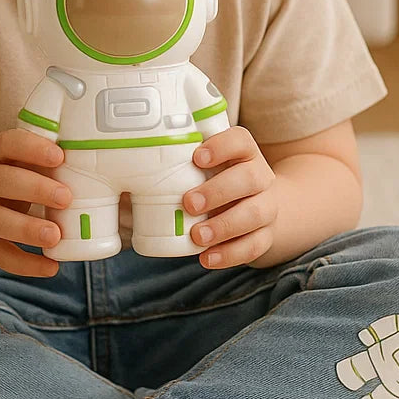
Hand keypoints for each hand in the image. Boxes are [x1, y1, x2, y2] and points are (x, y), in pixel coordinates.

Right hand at [0, 129, 72, 277]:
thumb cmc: (13, 182)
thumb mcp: (22, 165)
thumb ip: (48, 165)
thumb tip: (97, 168)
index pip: (7, 143)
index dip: (31, 148)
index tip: (59, 156)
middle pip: (0, 180)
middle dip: (35, 189)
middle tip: (66, 198)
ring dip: (26, 229)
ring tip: (55, 236)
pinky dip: (23, 264)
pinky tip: (50, 267)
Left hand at [184, 126, 278, 268]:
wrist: (255, 204)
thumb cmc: (217, 180)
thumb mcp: (204, 166)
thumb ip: (179, 164)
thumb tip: (132, 171)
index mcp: (243, 153)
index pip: (240, 140)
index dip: (222, 147)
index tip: (197, 158)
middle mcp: (259, 177)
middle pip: (250, 178)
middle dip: (218, 191)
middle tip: (189, 203)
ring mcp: (266, 206)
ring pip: (255, 213)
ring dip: (224, 226)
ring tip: (197, 236)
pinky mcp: (266, 235)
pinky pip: (255, 245)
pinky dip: (230, 254)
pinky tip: (207, 258)